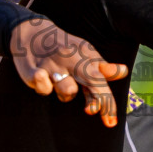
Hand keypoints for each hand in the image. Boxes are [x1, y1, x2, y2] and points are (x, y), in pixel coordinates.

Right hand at [9, 17, 129, 126]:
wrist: (29, 30)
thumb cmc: (61, 46)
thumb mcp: (82, 51)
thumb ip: (101, 65)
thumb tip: (123, 72)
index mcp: (84, 55)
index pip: (100, 79)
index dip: (108, 101)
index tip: (111, 121)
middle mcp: (70, 59)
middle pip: (91, 81)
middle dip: (98, 101)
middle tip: (93, 112)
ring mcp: (52, 65)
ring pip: (67, 92)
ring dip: (64, 93)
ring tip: (58, 81)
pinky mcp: (33, 71)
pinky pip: (44, 89)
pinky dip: (44, 87)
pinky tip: (41, 75)